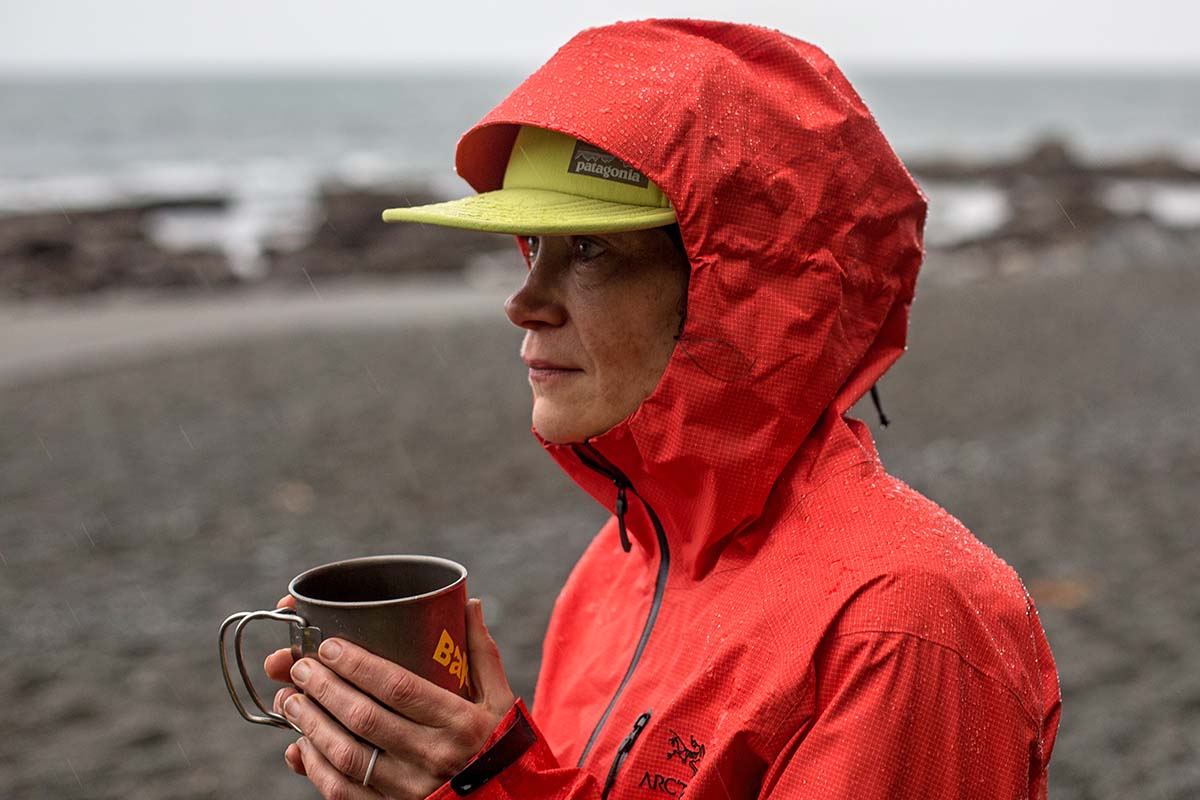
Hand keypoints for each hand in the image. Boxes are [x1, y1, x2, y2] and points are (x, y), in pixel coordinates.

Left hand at [264, 596, 514, 798]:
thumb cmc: (499, 744)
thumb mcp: (500, 699)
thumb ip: (482, 653)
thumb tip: (470, 603)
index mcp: (460, 722)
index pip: (399, 688)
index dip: (358, 665)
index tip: (329, 645)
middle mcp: (435, 757)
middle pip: (365, 719)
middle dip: (324, 689)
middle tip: (299, 666)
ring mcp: (412, 789)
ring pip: (348, 756)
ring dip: (311, 725)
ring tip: (290, 699)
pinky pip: (343, 792)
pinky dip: (315, 768)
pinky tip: (301, 746)